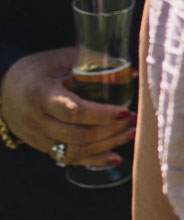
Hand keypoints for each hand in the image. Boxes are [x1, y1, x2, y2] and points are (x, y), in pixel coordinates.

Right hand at [0, 48, 134, 167]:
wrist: (4, 89)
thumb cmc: (38, 70)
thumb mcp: (61, 59)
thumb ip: (94, 62)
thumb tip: (134, 71)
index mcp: (41, 94)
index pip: (73, 111)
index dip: (101, 114)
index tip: (125, 112)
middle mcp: (37, 120)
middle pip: (77, 135)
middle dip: (110, 131)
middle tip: (134, 121)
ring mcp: (39, 137)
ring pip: (75, 150)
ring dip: (107, 145)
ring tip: (132, 133)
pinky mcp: (43, 147)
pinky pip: (69, 159)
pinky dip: (94, 160)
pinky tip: (116, 157)